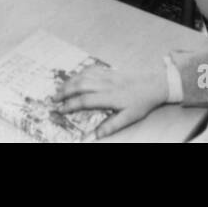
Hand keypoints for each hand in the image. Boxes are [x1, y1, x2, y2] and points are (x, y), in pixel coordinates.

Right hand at [54, 66, 169, 139]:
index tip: (60, 110)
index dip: (70, 105)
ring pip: (83, 76)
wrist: (154, 84)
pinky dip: (79, 74)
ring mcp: (106, 75)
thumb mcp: (129, 118)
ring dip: (69, 82)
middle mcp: (105, 84)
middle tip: (53, 99)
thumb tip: (95, 136)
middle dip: (64, 92)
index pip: (85, 100)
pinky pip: (90, 70)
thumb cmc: (142, 103)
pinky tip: (74, 79)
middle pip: (80, 85)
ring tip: (59, 90)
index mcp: (109, 97)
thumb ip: (112, 126)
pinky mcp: (109, 70)